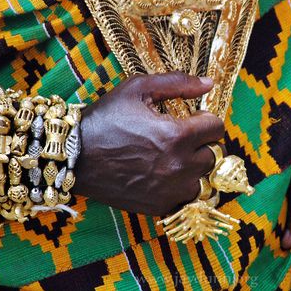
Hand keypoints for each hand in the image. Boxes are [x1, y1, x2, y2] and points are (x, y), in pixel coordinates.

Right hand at [75, 72, 223, 215]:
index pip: (217, 127)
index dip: (206, 119)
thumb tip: (209, 83)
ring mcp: (170, 190)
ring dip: (195, 167)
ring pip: (204, 179)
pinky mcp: (159, 206)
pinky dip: (182, 187)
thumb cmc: (105, 119)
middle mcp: (178, 166)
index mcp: (176, 135)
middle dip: (202, 143)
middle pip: (214, 154)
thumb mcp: (138, 88)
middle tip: (183, 138)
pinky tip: (165, 175)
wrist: (74, 156)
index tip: (193, 119)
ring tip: (175, 157)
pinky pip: (187, 198)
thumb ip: (178, 83)